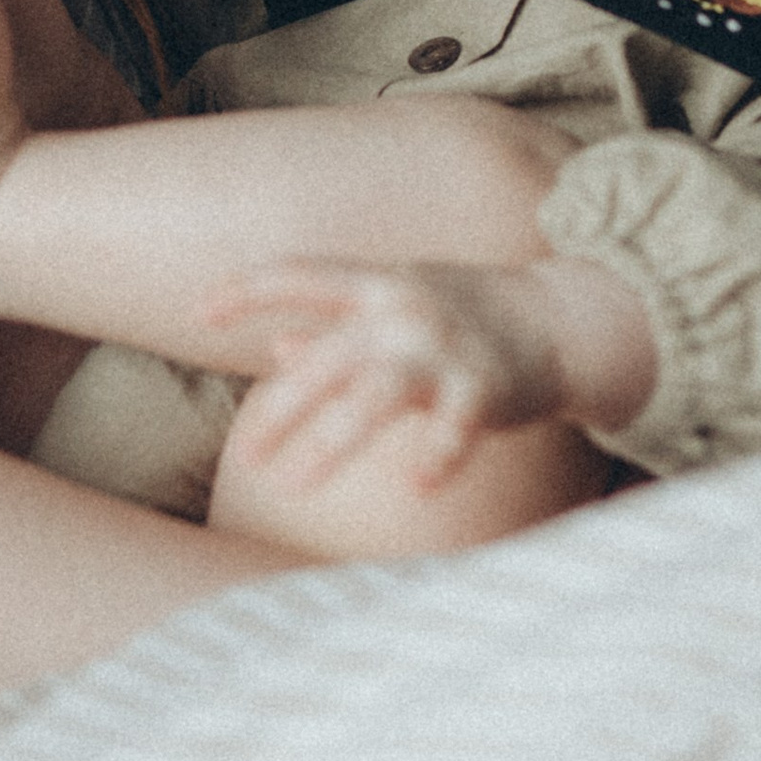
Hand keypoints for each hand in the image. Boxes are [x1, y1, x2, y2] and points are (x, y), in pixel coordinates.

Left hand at [205, 257, 594, 503]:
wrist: (563, 318)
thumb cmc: (465, 314)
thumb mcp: (399, 305)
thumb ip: (337, 326)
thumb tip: (275, 347)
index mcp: (377, 285)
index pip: (298, 274)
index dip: (245, 290)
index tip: (197, 313)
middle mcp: (405, 312)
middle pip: (330, 358)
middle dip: (283, 409)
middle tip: (246, 455)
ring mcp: (446, 350)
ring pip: (378, 396)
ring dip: (332, 441)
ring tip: (292, 486)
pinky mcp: (485, 388)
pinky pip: (454, 428)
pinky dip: (436, 455)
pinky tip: (414, 486)